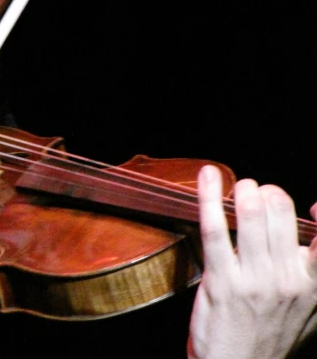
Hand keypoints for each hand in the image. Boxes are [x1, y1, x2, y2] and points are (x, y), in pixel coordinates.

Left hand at [188, 165, 316, 358]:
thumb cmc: (267, 337)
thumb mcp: (305, 312)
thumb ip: (312, 275)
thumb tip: (311, 238)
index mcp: (311, 285)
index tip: (311, 205)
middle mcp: (286, 280)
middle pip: (280, 214)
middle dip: (267, 192)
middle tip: (256, 192)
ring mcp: (253, 280)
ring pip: (251, 216)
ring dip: (243, 190)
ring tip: (238, 185)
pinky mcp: (220, 280)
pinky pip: (215, 228)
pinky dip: (210, 196)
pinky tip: (207, 176)